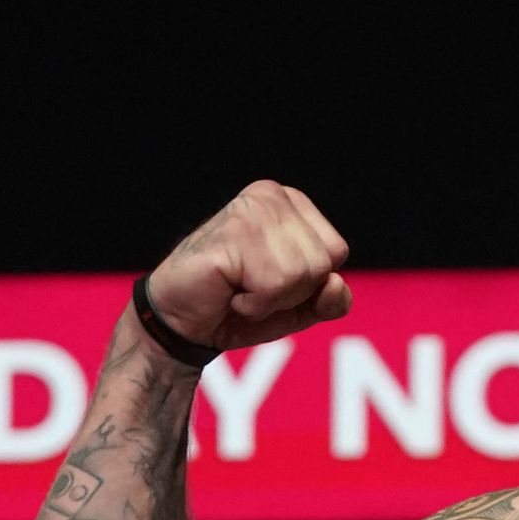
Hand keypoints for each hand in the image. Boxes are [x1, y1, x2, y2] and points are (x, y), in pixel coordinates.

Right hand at [145, 180, 352, 350]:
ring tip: (238, 288)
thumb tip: (335, 283)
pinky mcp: (232, 234)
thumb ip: (332, 300)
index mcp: (291, 203)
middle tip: (250, 287)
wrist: (182, 323)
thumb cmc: (239, 306)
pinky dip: (253, 304)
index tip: (271, 281)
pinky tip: (227, 291)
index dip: (310, 284)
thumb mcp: (300, 308)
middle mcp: (271, 196)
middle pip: (323, 263)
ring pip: (301, 274)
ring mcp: (250, 210)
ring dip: (270, 300)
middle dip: (291, 293)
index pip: (336, 251)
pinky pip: (273, 285)